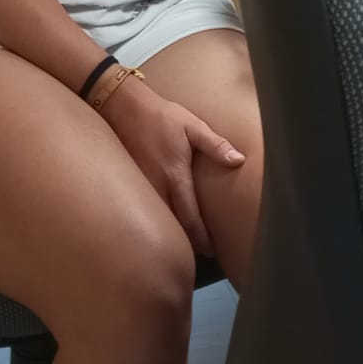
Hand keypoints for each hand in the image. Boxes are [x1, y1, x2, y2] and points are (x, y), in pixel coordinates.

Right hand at [100, 76, 246, 256]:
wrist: (123, 107)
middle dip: (186, 243)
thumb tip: (239, 160)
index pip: (189, 216)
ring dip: (170, 233)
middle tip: (201, 256)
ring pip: (157, 219)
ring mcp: (140, 186)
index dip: (200, 237)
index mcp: (175, 175)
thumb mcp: (193, 126)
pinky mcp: (129, 183)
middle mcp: (156, 186)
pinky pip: (144, 209)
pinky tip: (161, 226)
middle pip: (172, 224)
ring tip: (185, 248)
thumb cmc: (162, 116)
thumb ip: (216, 145)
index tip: (210, 251)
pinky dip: (155, 220)